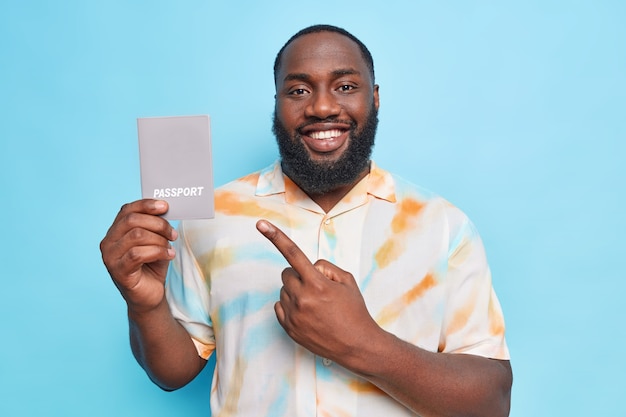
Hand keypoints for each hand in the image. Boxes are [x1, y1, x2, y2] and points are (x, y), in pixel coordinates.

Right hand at [100, 199, 177, 313]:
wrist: (150, 295)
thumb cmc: (152, 266)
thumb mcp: (155, 241)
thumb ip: (155, 226)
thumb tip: (165, 208)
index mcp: (115, 231)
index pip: (127, 210)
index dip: (146, 205)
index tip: (165, 206)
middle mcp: (108, 242)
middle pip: (132, 220)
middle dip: (158, 224)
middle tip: (173, 234)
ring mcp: (110, 257)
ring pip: (136, 235)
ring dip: (159, 239)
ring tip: (170, 247)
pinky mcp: (118, 271)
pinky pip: (137, 254)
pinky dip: (158, 252)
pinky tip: (169, 255)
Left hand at [256, 219, 380, 365]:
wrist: (357, 345)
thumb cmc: (354, 311)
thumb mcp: (347, 281)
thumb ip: (325, 267)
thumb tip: (310, 267)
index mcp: (317, 284)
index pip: (293, 254)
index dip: (276, 236)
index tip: (261, 224)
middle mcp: (302, 298)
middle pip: (286, 274)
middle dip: (298, 275)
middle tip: (315, 286)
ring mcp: (293, 315)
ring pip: (283, 290)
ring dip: (295, 291)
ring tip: (316, 305)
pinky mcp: (288, 328)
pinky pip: (279, 306)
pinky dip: (290, 305)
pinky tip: (307, 313)